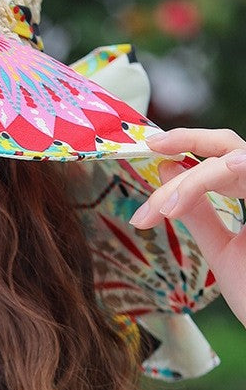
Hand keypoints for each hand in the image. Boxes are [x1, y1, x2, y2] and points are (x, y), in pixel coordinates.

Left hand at [128, 128, 245, 326]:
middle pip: (231, 145)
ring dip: (193, 180)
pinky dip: (226, 176)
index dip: (189, 146)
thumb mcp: (222, 250)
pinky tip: (204, 185)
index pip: (224, 157)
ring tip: (164, 208)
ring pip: (235, 161)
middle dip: (189, 140)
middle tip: (153, 146)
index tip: (152, 152)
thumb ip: (198, 212)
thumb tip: (166, 170)